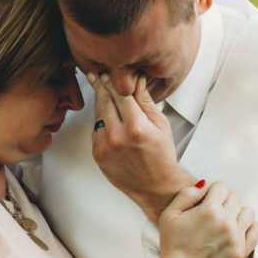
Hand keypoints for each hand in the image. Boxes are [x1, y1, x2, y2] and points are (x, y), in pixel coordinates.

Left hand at [87, 73, 190, 220]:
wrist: (155, 186)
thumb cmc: (162, 155)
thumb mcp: (160, 124)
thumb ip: (145, 99)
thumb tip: (136, 78)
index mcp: (136, 127)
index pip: (120, 93)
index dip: (114, 79)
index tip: (109, 71)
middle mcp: (117, 136)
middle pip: (104, 100)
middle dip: (101, 85)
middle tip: (98, 74)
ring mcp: (105, 146)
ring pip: (97, 114)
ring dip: (99, 101)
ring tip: (101, 90)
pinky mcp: (97, 154)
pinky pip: (95, 129)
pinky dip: (100, 121)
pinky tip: (107, 117)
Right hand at [156, 181, 257, 257]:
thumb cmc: (172, 244)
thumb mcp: (170, 214)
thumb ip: (187, 194)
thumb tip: (205, 184)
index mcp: (208, 210)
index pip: (222, 187)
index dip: (212, 192)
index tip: (206, 201)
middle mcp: (226, 222)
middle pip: (235, 197)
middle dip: (224, 201)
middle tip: (213, 213)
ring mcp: (236, 238)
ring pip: (248, 211)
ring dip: (238, 212)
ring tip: (226, 221)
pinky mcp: (242, 252)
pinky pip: (257, 230)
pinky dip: (249, 227)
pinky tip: (237, 230)